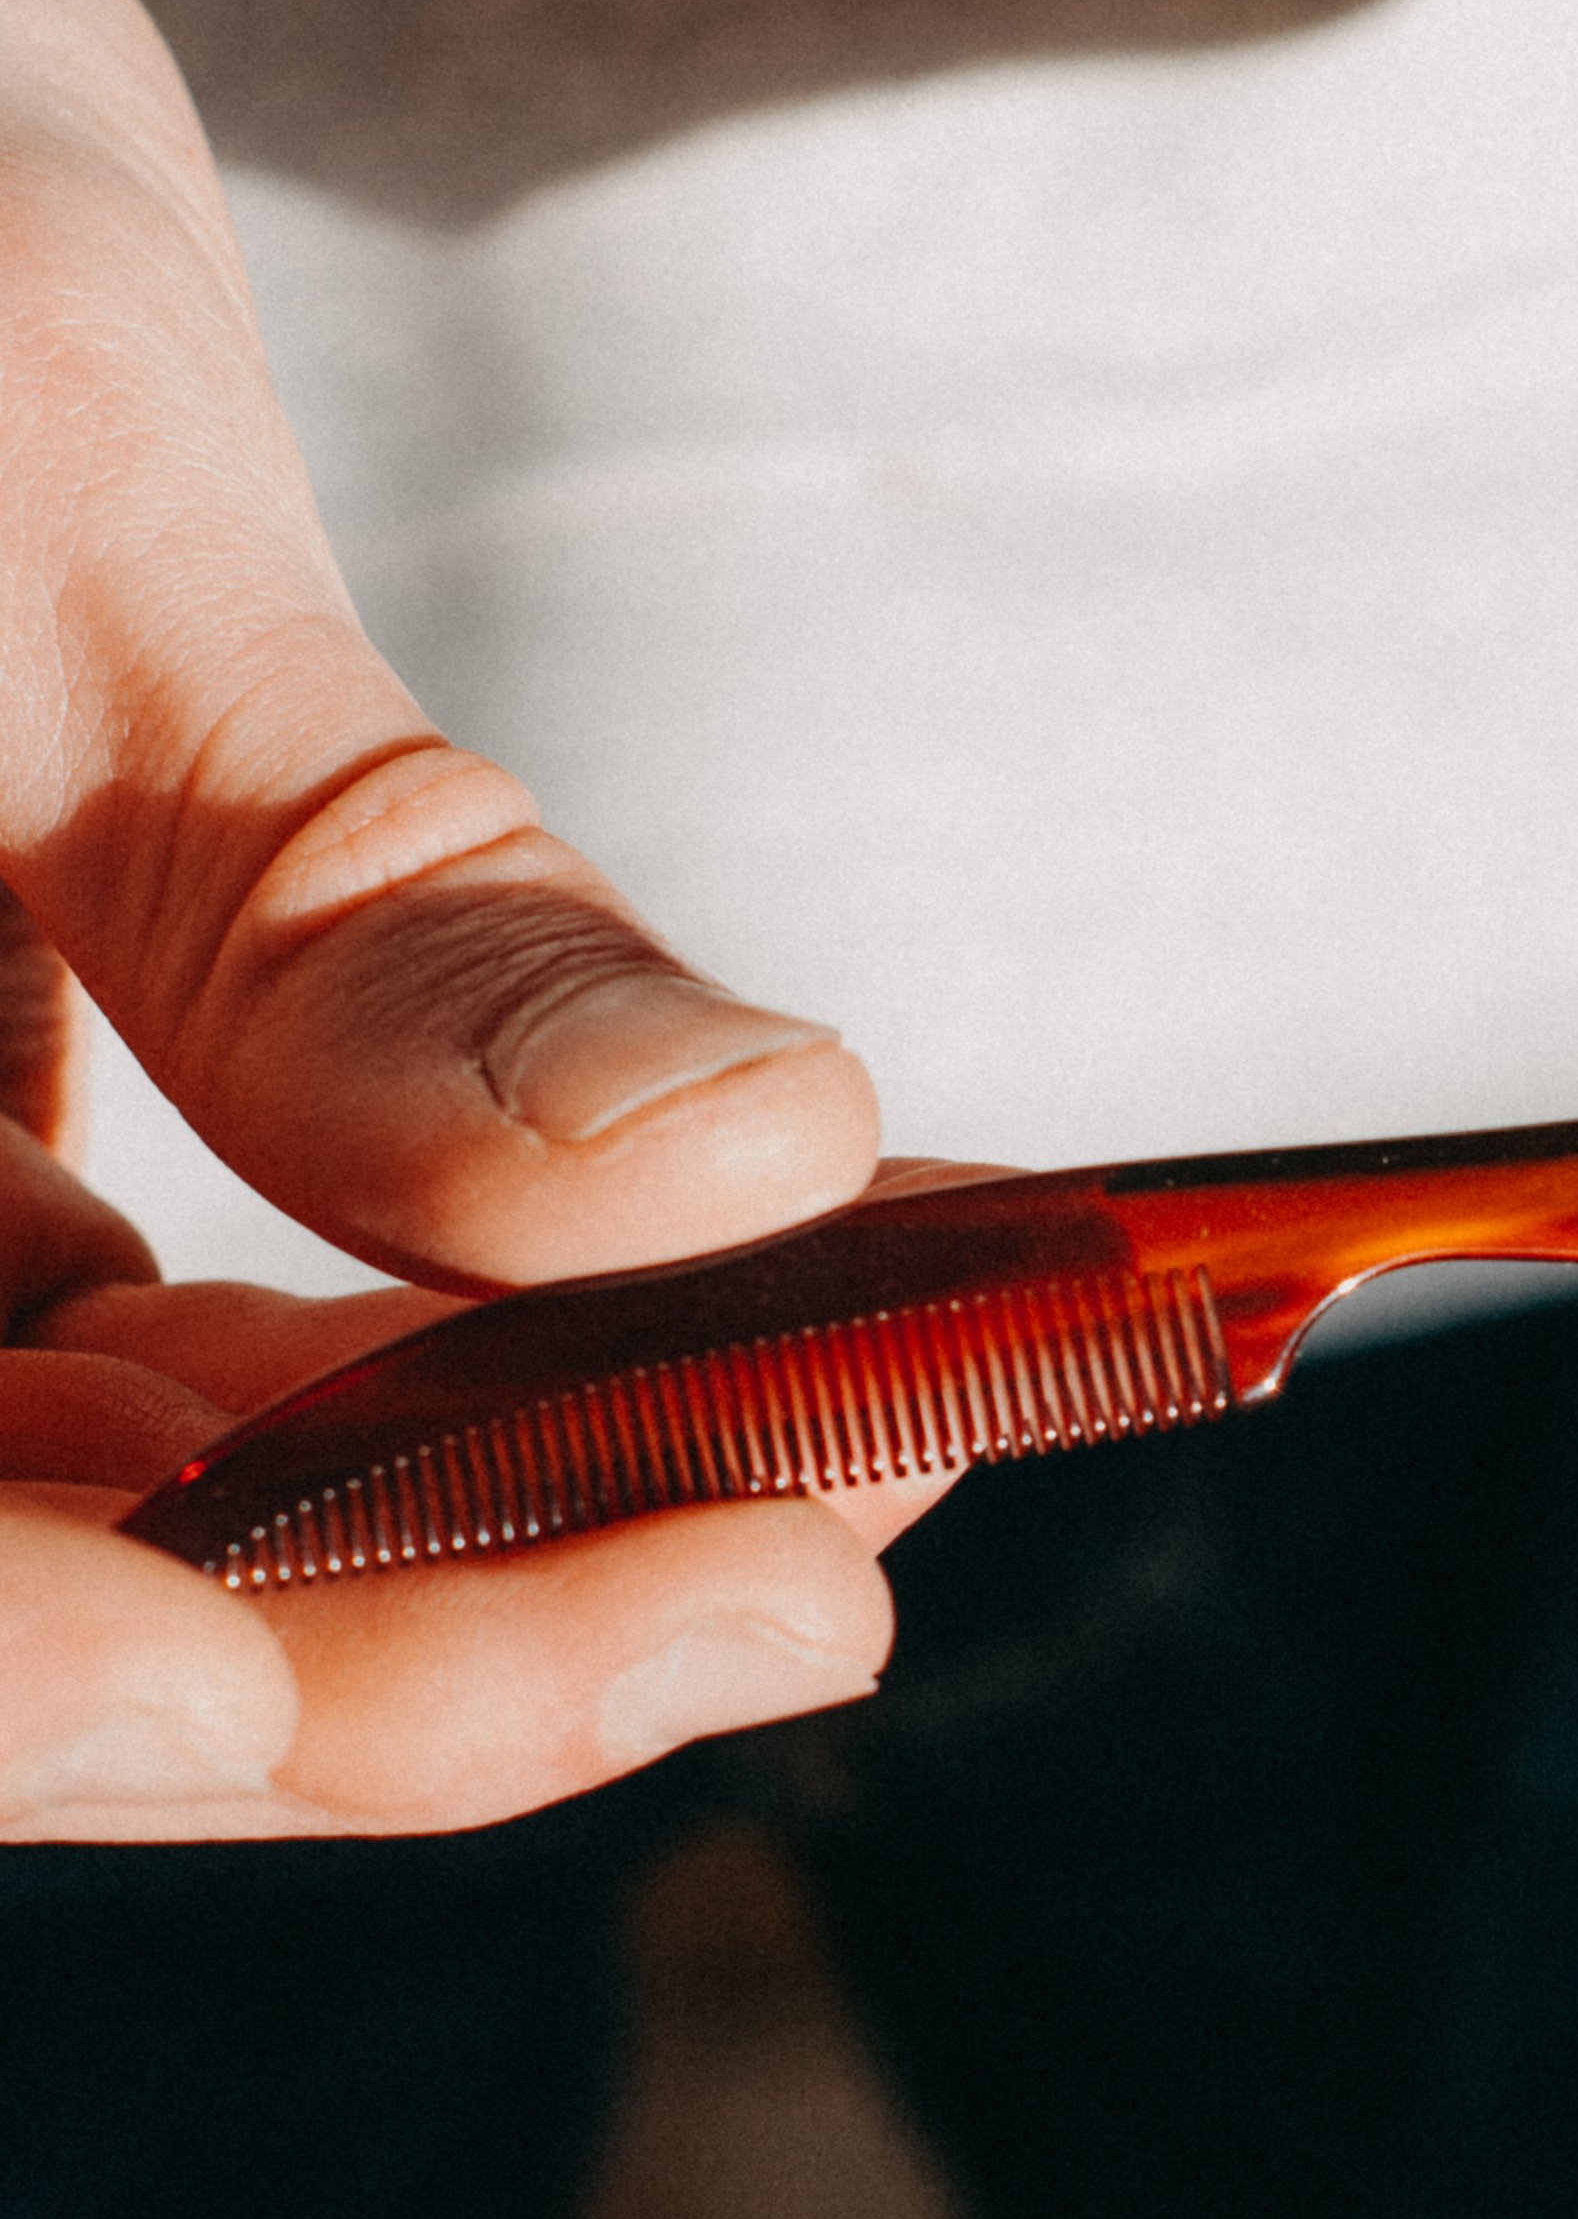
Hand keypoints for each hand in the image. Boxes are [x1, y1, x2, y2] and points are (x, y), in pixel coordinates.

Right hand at [0, 0, 921, 1829]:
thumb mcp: (51, 525)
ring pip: (161, 1530)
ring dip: (517, 1526)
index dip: (40, 1690)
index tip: (344, 1692)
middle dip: (428, 1635)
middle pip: (37, 1596)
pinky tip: (740, 1323)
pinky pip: (227, 1380)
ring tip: (854, 1439)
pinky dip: (490, 1374)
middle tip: (820, 1572)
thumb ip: (353, 914)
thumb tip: (749, 1160)